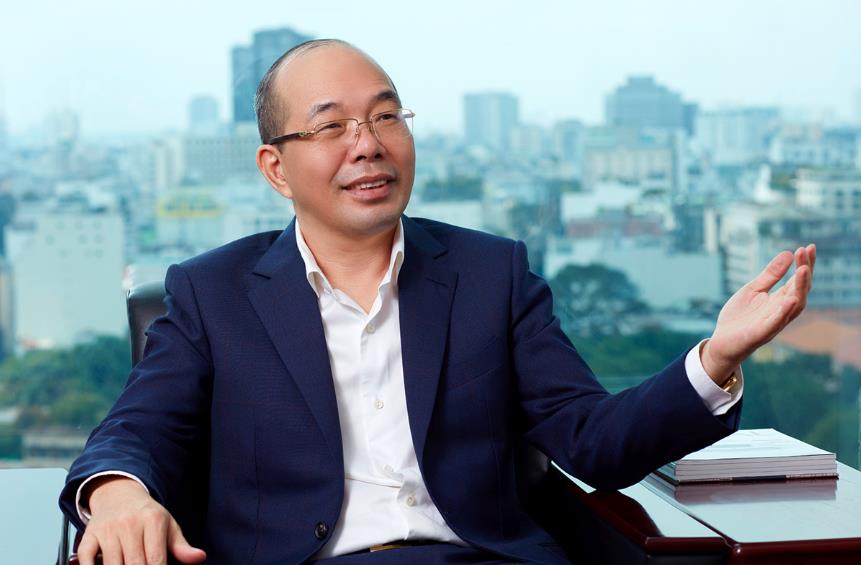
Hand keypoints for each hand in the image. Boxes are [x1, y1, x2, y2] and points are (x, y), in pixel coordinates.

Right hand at [77, 477, 205, 564]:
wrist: (118, 494)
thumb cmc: (147, 515)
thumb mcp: (168, 526)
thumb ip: (182, 546)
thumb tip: (200, 558)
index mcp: (153, 521)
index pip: (156, 560)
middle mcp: (129, 524)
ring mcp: (108, 530)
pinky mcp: (89, 535)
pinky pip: (86, 558)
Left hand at [702, 244, 815, 383]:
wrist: (721, 342)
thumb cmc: (739, 317)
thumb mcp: (752, 290)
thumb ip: (769, 275)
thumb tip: (788, 253)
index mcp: (780, 300)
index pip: (797, 281)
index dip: (805, 264)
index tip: (809, 247)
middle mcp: (781, 311)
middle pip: (800, 290)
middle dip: (805, 272)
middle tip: (806, 251)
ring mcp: (773, 323)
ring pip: (794, 306)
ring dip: (800, 288)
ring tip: (803, 269)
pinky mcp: (761, 334)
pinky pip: (777, 323)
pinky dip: (785, 311)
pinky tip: (792, 299)